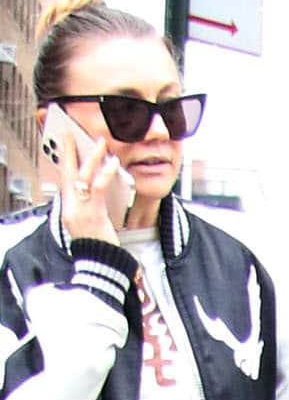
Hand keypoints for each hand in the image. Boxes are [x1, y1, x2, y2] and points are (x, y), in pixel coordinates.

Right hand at [51, 129, 121, 245]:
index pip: (64, 181)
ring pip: (82, 175)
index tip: (67, 148)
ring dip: (92, 156)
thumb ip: (92, 207)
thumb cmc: (100, 248)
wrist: (102, 266)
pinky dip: (106, 173)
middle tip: (71, 133)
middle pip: (67, 173)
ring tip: (101, 142)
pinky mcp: (92, 213)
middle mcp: (69, 208)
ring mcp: (79, 210)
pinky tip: (114, 163)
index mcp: (68, 211)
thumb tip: (100, 188)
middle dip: (68, 152)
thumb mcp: (91, 226)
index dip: (65, 163)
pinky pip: (98, 187)